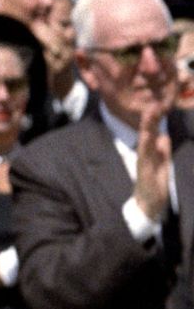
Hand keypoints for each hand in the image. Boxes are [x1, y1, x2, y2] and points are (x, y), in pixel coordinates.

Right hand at [133, 98, 171, 222]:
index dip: (154, 118)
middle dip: (150, 118)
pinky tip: (147, 136)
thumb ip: (162, 150)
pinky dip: (146, 145)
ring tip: (150, 113)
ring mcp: (144, 162)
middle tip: (153, 102)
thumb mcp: (162, 165)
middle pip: (147, 133)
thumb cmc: (154, 185)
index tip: (158, 103)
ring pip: (145, 141)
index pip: (152, 132)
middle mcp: (145, 154)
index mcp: (151, 152)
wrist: (148, 205)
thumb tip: (163, 135)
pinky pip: (145, 156)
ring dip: (147, 126)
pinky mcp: (144, 171)